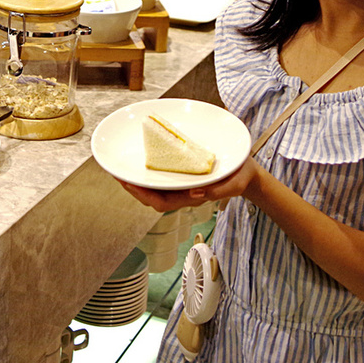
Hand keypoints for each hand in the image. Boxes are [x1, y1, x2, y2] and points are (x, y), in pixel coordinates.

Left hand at [118, 158, 259, 212]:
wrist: (246, 172)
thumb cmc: (240, 176)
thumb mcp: (235, 183)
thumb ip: (219, 190)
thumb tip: (196, 192)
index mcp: (192, 196)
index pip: (162, 202)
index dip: (143, 195)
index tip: (128, 184)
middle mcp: (183, 192)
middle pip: (151, 197)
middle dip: (132, 187)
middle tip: (116, 173)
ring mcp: (181, 185)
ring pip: (153, 188)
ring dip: (136, 180)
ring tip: (121, 168)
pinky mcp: (182, 174)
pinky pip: (160, 176)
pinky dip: (148, 171)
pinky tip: (140, 160)